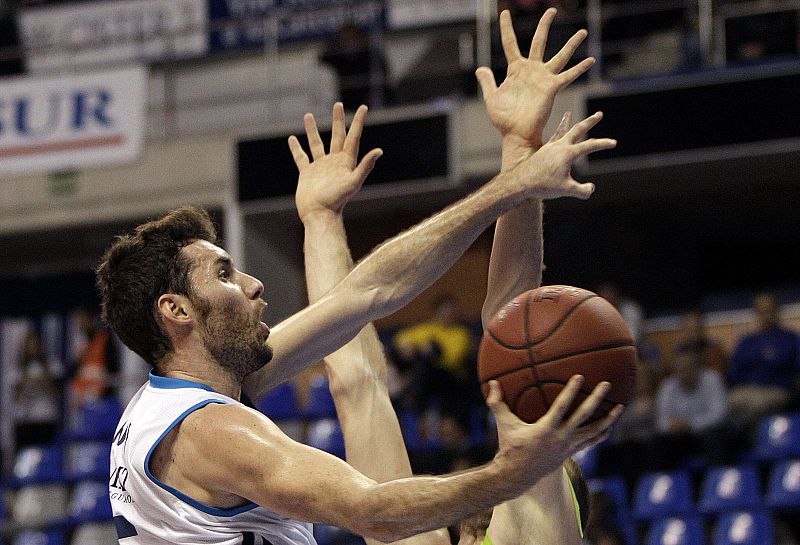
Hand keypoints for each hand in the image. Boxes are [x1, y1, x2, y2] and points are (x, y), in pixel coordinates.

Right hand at [289, 102, 382, 220]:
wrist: (320, 214)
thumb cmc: (337, 200)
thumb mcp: (353, 182)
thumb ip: (365, 166)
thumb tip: (379, 151)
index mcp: (346, 161)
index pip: (353, 137)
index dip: (358, 122)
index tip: (363, 107)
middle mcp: (334, 162)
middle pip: (337, 136)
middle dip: (338, 120)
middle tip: (338, 105)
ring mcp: (320, 167)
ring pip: (317, 143)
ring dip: (312, 130)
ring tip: (308, 115)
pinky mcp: (307, 173)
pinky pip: (301, 157)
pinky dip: (296, 148)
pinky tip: (292, 139)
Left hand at [476, 9, 593, 150]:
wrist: (515, 134)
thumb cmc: (504, 120)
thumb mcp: (492, 98)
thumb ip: (488, 82)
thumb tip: (480, 68)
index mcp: (516, 70)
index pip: (510, 43)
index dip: (507, 28)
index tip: (505, 12)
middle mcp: (531, 70)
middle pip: (539, 41)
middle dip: (545, 25)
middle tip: (551, 9)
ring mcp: (543, 78)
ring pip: (560, 56)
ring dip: (571, 44)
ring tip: (583, 31)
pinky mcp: (552, 88)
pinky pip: (568, 76)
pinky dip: (579, 68)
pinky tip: (591, 60)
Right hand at [486, 375, 622, 486]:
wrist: (517, 475)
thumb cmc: (509, 446)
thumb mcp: (503, 424)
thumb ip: (497, 402)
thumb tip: (492, 382)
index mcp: (545, 429)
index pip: (561, 406)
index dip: (571, 391)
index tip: (580, 376)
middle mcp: (560, 438)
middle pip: (583, 416)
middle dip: (596, 400)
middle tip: (606, 385)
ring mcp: (568, 447)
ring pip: (593, 431)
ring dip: (608, 419)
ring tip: (620, 406)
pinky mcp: (570, 453)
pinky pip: (590, 442)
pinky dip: (601, 433)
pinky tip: (610, 425)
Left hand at [508, 110, 614, 199]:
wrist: (520, 183)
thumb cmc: (543, 186)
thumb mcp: (565, 190)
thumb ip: (581, 191)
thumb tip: (591, 189)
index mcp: (567, 152)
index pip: (590, 145)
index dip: (603, 144)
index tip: (614, 142)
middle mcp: (559, 146)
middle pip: (577, 129)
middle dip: (590, 122)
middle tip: (599, 114)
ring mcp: (550, 148)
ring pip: (561, 131)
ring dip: (567, 122)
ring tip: (568, 114)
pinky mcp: (542, 152)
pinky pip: (551, 140)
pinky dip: (555, 135)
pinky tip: (555, 136)